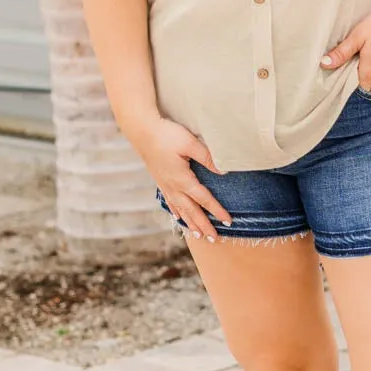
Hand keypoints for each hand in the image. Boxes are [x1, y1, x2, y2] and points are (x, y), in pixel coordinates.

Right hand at [137, 116, 231, 240]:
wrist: (142, 131)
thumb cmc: (167, 135)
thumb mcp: (190, 143)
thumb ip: (208, 158)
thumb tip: (224, 172)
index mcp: (182, 179)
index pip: (204, 199)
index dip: (217, 211)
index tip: (228, 222)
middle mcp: (173, 187)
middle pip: (192, 211)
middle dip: (204, 225)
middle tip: (214, 239)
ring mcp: (165, 185)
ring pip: (180, 210)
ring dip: (190, 223)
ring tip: (198, 235)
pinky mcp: (160, 181)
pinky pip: (170, 202)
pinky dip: (176, 212)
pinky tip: (178, 218)